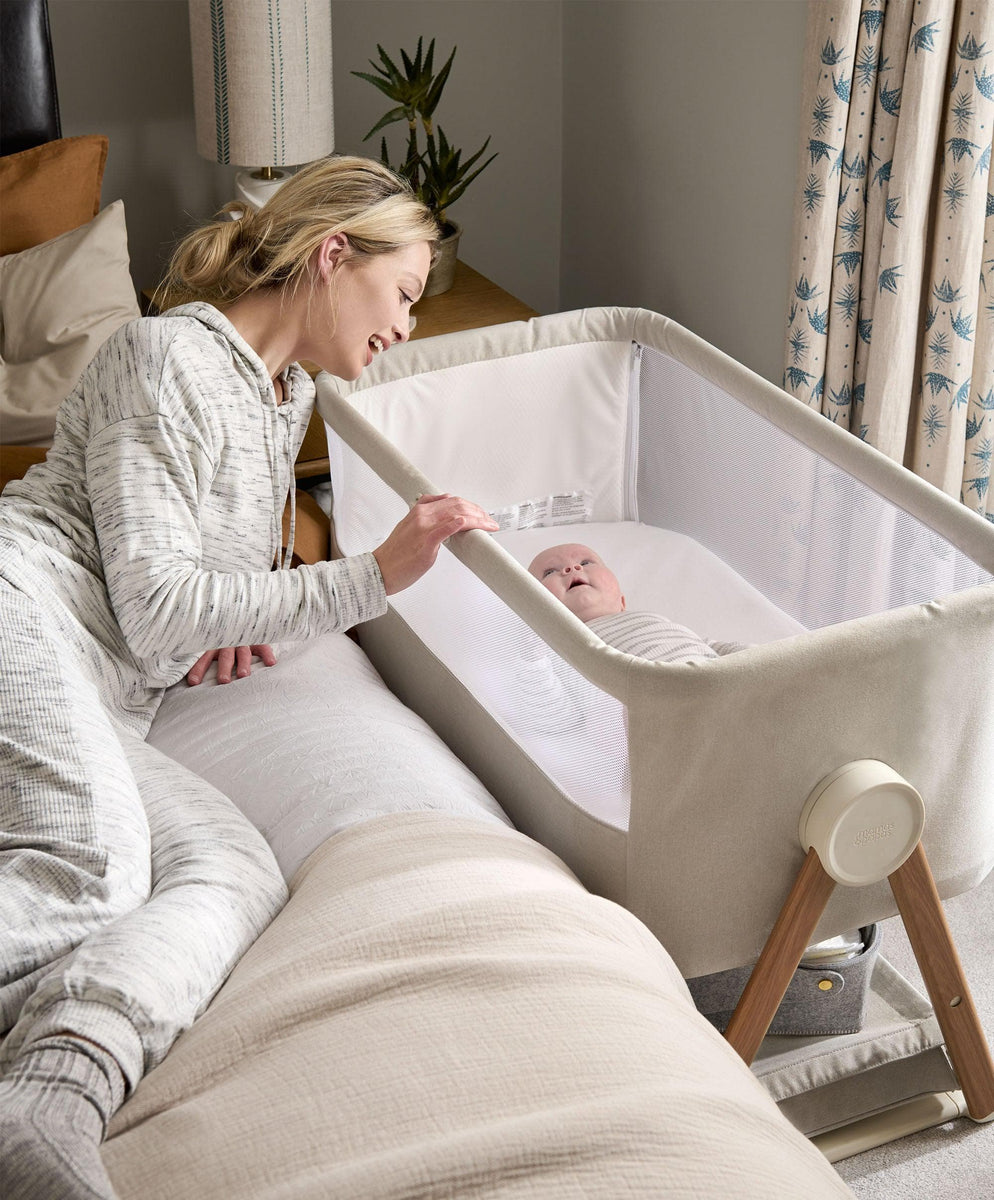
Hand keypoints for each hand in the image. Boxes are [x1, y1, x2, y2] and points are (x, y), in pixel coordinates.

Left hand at [186, 644, 277, 685]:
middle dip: (224, 668)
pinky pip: (263, 645)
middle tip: (223, 680)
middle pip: (225, 656)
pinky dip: (267, 653)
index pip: (203, 657)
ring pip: (243, 652)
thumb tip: (188, 679)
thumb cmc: (220, 637)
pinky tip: (271, 663)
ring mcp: (243, 640)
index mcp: (212, 645)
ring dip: (243, 663)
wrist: (241, 613)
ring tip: (243, 675)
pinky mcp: (257, 639)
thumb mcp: (208, 643)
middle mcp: (227, 642)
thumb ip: (200, 657)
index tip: (193, 682)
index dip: (198, 669)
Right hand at [372, 493, 498, 595]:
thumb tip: (446, 514)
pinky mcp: (424, 546)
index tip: (481, 513)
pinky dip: (455, 525)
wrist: (380, 570)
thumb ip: (427, 518)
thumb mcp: (410, 527)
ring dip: (476, 519)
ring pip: (455, 516)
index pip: (452, 500)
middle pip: (457, 506)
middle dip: (478, 512)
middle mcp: (422, 517)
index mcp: (419, 511)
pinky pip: (442, 531)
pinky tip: (465, 523)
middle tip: (489, 521)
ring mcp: (423, 530)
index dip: (471, 506)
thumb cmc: (395, 553)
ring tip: (487, 525)